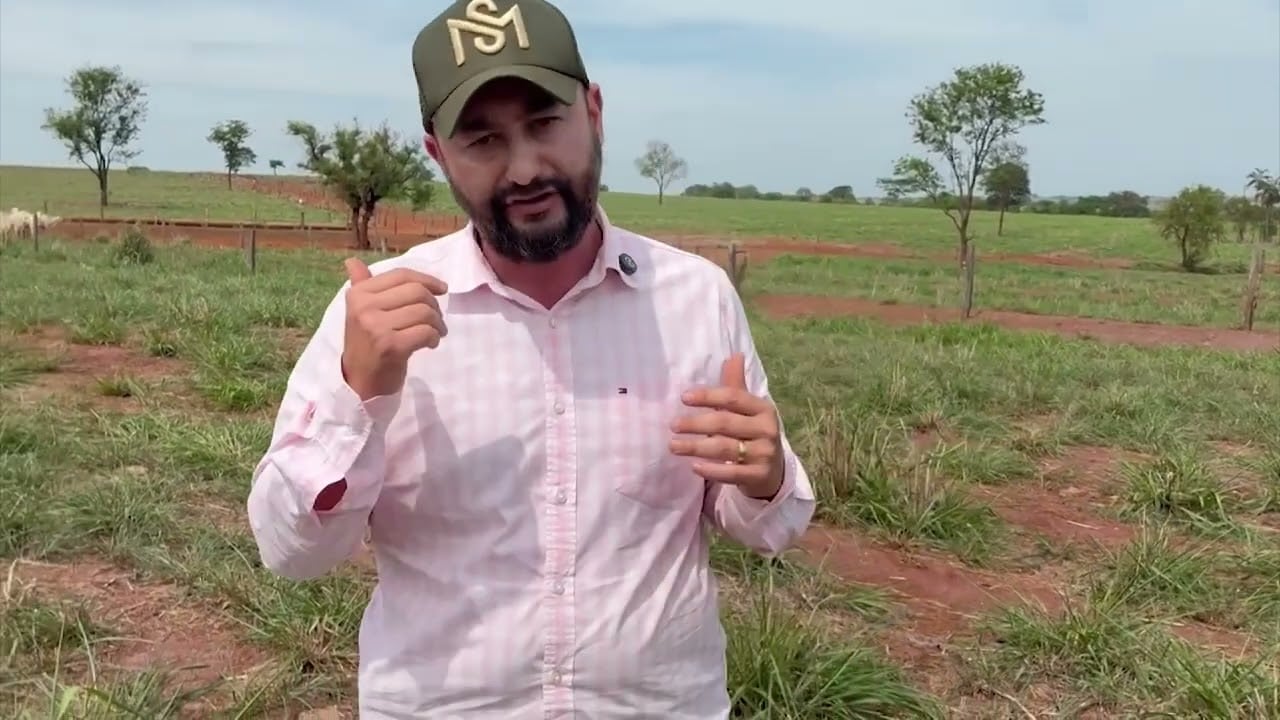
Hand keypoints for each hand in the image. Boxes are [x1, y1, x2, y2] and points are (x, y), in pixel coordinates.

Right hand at [340, 257, 447, 399]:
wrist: (360, 383)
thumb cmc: (366, 345)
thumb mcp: (360, 312)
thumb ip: (361, 286)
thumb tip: (352, 261)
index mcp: (358, 294)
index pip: (401, 275)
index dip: (426, 280)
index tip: (441, 289)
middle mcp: (364, 306)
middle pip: (416, 292)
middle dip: (434, 306)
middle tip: (437, 320)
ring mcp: (376, 326)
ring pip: (424, 312)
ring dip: (438, 324)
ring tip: (436, 333)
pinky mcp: (390, 346)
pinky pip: (425, 332)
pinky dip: (434, 338)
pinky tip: (430, 344)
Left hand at [668, 353, 784, 498]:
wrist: (773, 471)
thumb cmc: (753, 434)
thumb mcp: (747, 410)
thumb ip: (736, 385)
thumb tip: (734, 355)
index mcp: (763, 408)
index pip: (733, 398)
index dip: (708, 396)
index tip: (683, 398)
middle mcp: (767, 429)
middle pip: (725, 423)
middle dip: (696, 423)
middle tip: (673, 425)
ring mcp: (764, 454)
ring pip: (724, 448)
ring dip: (696, 447)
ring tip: (673, 446)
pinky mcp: (759, 475)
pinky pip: (731, 473)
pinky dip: (711, 470)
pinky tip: (693, 466)